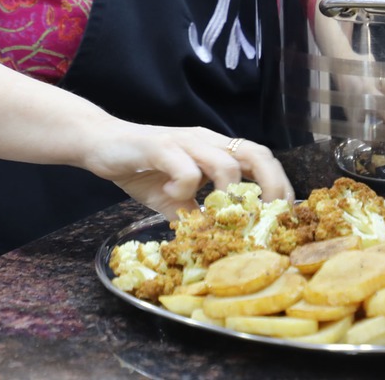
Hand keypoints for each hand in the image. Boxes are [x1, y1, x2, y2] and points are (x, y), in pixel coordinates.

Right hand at [80, 122, 294, 221]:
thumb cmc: (141, 168)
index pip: (261, 158)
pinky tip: (171, 194)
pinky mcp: (160, 146)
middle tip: (267, 217)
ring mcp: (185, 142)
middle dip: (271, 185)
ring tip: (212, 214)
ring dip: (226, 194)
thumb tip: (216, 244)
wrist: (100, 143)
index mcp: (215, 149)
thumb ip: (195, 215)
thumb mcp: (173, 199)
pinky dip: (185, 187)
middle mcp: (206, 141)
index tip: (284, 214)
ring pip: (225, 162)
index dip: (278, 183)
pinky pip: (186, 167)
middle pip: (255, 152)